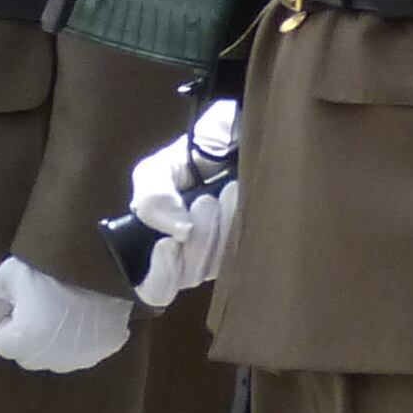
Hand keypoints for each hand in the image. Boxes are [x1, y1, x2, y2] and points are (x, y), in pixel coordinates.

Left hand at [0, 255, 133, 374]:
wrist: (102, 253)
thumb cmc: (49, 265)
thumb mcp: (6, 276)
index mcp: (26, 343)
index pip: (1, 343)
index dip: (4, 319)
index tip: (16, 300)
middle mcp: (55, 360)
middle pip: (29, 354)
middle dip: (26, 335)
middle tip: (37, 302)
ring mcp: (84, 357)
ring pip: (57, 355)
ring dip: (53, 341)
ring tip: (61, 308)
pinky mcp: (107, 348)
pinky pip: (86, 349)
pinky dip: (82, 337)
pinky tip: (84, 314)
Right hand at [127, 98, 242, 309]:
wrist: (246, 125)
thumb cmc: (201, 147)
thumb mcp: (161, 169)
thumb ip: (151, 198)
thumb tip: (177, 232)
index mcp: (166, 244)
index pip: (157, 287)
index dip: (160, 275)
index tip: (169, 243)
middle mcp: (196, 255)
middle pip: (191, 277)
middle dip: (199, 239)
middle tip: (205, 200)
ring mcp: (229, 251)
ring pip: (222, 265)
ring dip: (222, 227)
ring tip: (227, 189)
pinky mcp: (261, 241)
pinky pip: (249, 250)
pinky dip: (242, 223)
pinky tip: (241, 196)